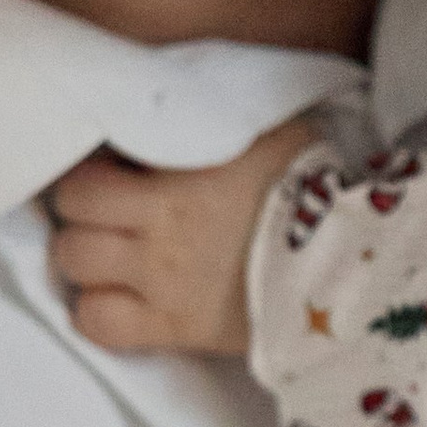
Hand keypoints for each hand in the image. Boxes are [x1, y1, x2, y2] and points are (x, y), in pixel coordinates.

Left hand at [47, 112, 326, 355]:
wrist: (355, 259)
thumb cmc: (317, 183)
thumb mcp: (267, 128)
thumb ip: (214, 117)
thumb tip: (182, 96)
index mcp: (174, 189)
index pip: (81, 183)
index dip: (88, 176)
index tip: (112, 173)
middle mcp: (158, 240)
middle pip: (72, 229)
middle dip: (82, 217)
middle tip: (109, 213)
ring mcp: (164, 289)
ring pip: (78, 275)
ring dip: (89, 262)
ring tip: (114, 254)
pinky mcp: (180, 330)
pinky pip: (103, 327)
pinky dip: (100, 312)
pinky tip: (121, 298)